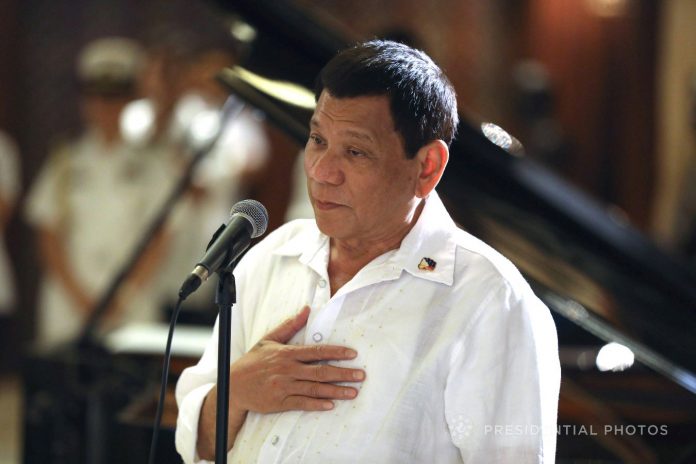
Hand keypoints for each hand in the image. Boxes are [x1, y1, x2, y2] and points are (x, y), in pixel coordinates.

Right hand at [229, 306, 364, 413]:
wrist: (233, 386)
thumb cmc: (253, 362)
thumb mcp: (269, 339)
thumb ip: (290, 325)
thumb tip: (307, 309)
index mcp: (287, 354)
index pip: (316, 352)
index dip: (336, 353)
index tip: (352, 354)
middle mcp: (288, 370)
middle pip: (320, 371)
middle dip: (343, 373)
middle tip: (361, 375)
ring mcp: (284, 387)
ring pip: (314, 389)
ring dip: (335, 391)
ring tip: (353, 392)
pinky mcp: (280, 403)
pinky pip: (302, 404)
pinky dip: (317, 404)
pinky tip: (331, 405)